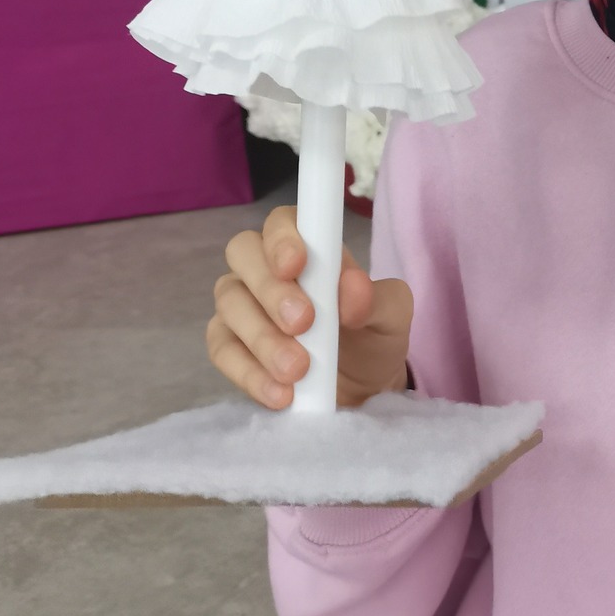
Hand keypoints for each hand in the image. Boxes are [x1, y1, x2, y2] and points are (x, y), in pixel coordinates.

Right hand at [207, 204, 413, 409]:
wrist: (363, 389)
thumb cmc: (372, 336)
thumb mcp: (391, 318)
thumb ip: (378, 299)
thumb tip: (352, 289)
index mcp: (307, 247)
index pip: (282, 222)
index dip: (283, 238)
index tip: (297, 265)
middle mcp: (265, 268)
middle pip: (243, 254)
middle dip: (271, 289)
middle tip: (303, 324)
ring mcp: (241, 306)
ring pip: (230, 305)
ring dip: (263, 338)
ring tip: (297, 370)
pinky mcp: (228, 346)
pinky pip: (223, 352)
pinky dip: (249, 374)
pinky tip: (280, 394)